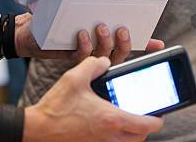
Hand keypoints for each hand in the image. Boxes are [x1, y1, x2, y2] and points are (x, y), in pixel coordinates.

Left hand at [15, 13, 164, 63]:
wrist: (26, 29)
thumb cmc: (54, 17)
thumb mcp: (78, 7)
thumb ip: (97, 4)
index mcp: (102, 40)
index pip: (128, 45)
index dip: (144, 46)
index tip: (158, 43)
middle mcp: (95, 49)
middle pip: (119, 55)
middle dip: (124, 44)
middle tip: (122, 28)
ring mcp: (82, 54)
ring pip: (102, 57)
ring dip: (105, 43)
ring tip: (101, 27)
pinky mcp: (66, 55)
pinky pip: (80, 56)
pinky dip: (84, 46)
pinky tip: (81, 33)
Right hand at [24, 56, 163, 141]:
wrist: (37, 129)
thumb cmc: (56, 106)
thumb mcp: (75, 77)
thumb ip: (94, 64)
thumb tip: (105, 62)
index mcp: (112, 118)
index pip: (148, 125)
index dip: (157, 118)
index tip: (158, 110)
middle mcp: (110, 136)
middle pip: (141, 138)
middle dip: (146, 126)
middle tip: (143, 113)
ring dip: (132, 133)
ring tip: (127, 118)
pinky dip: (117, 137)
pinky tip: (107, 124)